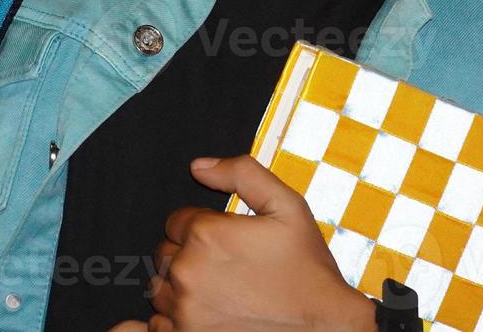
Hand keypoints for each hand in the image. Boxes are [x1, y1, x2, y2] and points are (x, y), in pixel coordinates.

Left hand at [109, 154, 374, 330]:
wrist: (323, 327)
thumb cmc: (307, 271)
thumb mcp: (287, 207)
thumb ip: (243, 174)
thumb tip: (200, 166)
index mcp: (206, 234)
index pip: (176, 221)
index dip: (200, 228)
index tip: (224, 243)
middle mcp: (187, 272)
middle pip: (164, 254)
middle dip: (188, 255)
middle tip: (225, 267)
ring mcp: (183, 311)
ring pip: (160, 288)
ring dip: (180, 287)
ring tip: (219, 291)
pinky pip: (158, 324)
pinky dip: (176, 319)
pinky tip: (209, 314)